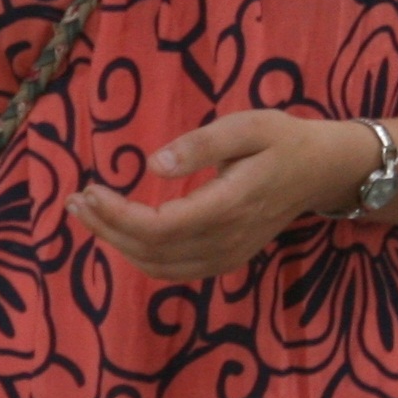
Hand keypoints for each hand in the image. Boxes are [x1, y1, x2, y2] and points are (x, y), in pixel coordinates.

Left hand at [66, 112, 378, 280]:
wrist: (322, 171)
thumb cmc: (283, 141)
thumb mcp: (248, 126)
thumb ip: (201, 145)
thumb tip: (152, 166)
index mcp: (229, 206)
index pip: (159, 227)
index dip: (118, 215)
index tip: (91, 188)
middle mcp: (226, 240)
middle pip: (152, 252)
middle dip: (107, 229)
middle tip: (76, 201)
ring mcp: (227, 256)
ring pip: (160, 267)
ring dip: (119, 246)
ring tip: (89, 215)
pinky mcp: (226, 260)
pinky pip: (175, 271)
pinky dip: (142, 257)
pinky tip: (123, 233)